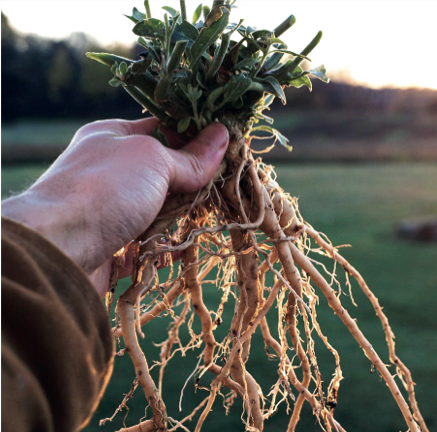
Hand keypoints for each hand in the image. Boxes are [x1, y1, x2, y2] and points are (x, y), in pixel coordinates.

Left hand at [1, 117, 228, 295]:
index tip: (224, 144)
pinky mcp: (113, 240)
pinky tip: (183, 246)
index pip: (163, 128)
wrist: (58, 249)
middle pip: (163, 171)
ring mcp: (111, 207)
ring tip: (206, 216)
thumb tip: (223, 136)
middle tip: (220, 186)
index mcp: (113, 137)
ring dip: (180, 214)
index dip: (193, 135)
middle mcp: (111, 170)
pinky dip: (166, 243)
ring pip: (158, 207)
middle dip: (191, 181)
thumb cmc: (104, 190)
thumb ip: (190, 157)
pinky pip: (147, 238)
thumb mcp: (152, 161)